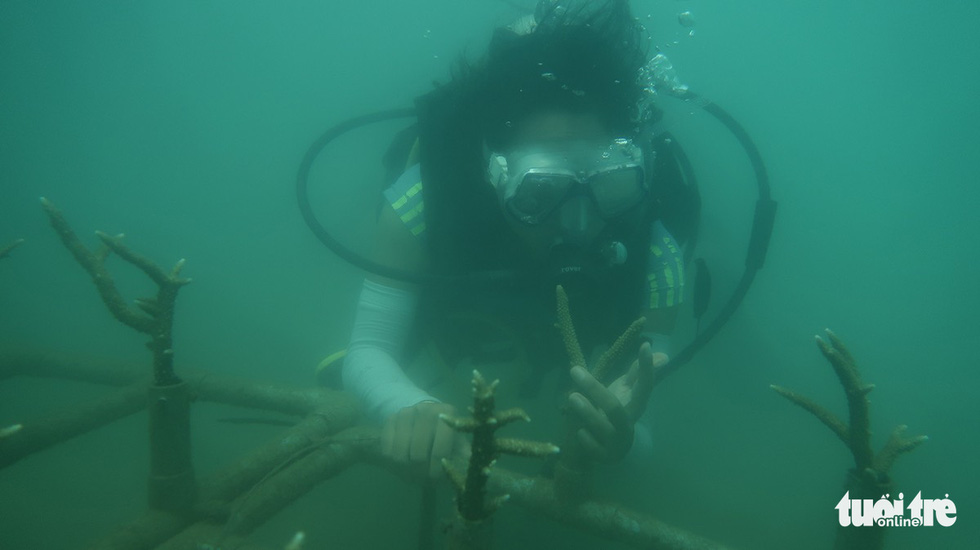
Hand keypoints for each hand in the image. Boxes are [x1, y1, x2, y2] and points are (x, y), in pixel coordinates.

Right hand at [380, 401, 465, 477]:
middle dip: (419, 469)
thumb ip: (464, 458)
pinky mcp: (391, 418)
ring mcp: (407, 412)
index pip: (440, 448)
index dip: (436, 468)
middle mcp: (426, 408)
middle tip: (422, 473)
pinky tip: (401, 458)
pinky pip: (387, 448)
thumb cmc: (443, 443)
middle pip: (418, 452)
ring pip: (401, 451)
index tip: (435, 476)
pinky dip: (393, 459)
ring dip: (405, 465)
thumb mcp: (457, 449)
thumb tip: (474, 469)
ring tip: (412, 467)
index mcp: (448, 412)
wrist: (421, 429)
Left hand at [567, 343, 665, 461]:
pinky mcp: (604, 457)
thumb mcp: (625, 393)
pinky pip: (593, 449)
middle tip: (575, 370)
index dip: (647, 367)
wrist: (613, 450)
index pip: (644, 386)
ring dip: (587, 412)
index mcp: (635, 406)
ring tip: (572, 396)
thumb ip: (638, 374)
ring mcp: (616, 443)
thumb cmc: (616, 414)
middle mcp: (628, 424)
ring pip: (602, 428)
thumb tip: (663, 354)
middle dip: (595, 389)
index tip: (645, 345)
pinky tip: (579, 431)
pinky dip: (586, 439)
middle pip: (614, 407)